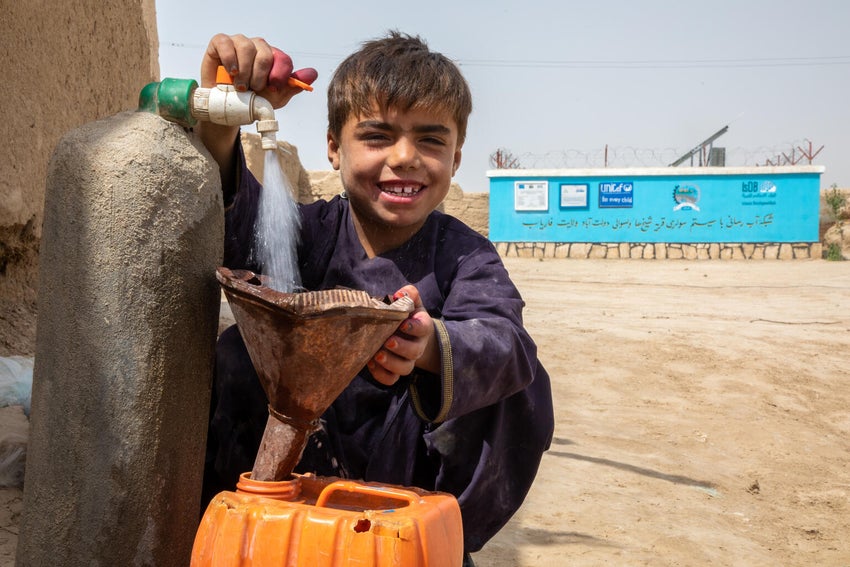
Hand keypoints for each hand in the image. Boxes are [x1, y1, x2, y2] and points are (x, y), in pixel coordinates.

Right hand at [201, 33, 317, 108]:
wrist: (225, 107)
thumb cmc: (251, 100)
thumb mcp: (274, 97)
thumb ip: (292, 86)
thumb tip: (313, 74)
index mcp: (272, 57)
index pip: (283, 59)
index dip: (280, 75)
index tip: (273, 88)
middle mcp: (257, 47)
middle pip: (265, 54)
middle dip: (260, 76)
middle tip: (253, 89)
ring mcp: (238, 42)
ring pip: (246, 47)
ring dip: (244, 71)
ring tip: (240, 86)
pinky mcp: (220, 43)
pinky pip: (226, 43)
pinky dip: (230, 59)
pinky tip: (231, 72)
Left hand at [367, 285, 439, 385]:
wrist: (410, 335)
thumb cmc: (407, 315)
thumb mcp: (411, 302)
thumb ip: (409, 294)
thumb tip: (399, 294)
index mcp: (421, 327)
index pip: (423, 328)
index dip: (414, 328)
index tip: (402, 324)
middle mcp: (417, 346)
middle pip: (415, 352)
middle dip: (401, 348)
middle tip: (387, 341)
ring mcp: (407, 361)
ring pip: (404, 369)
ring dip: (391, 363)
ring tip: (377, 355)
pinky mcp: (395, 371)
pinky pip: (391, 379)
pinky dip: (381, 374)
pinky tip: (370, 363)